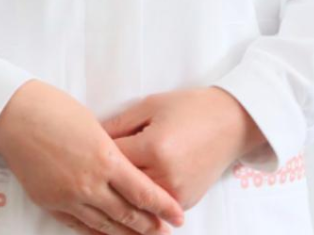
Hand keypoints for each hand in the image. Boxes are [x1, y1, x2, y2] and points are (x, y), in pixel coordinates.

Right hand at [0, 79, 186, 234]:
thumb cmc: (54, 109)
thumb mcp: (93, 125)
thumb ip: (111, 151)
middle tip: (165, 232)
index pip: (143, 192)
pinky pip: (79, 225)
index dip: (163, 207)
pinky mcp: (51, 203)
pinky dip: (96, 232)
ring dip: (126, 234)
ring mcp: (69, 197)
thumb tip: (123, 167)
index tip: (178, 216)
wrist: (15, 115)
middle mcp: (90, 183)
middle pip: (127, 213)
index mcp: (105, 158)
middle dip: (149, 225)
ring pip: (104, 224)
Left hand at [98, 87, 259, 210]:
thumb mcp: (151, 106)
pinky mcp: (186, 203)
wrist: (231, 122)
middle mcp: (165, 176)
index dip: (95, 153)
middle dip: (103, 178)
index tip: (83, 150)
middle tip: (86, 171)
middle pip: (120, 185)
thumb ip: (120, 124)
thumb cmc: (190, 107)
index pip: (111, 158)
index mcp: (154, 148)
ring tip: (104, 186)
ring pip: (136, 202)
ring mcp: (177, 194)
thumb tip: (92, 137)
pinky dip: (142, 201)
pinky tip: (130, 193)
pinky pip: (154, 207)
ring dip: (120, 194)